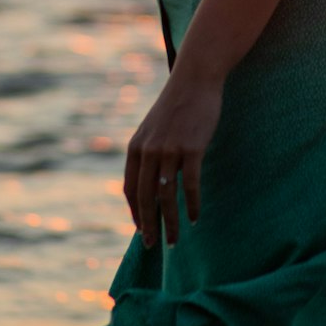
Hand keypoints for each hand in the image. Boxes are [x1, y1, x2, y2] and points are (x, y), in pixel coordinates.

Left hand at [124, 70, 223, 247]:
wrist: (195, 79)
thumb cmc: (177, 106)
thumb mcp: (154, 129)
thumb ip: (149, 153)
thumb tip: (151, 182)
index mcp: (136, 146)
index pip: (130, 189)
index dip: (135, 213)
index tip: (142, 231)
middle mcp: (149, 150)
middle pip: (146, 197)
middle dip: (150, 225)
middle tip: (155, 245)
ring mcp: (169, 149)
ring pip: (167, 195)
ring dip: (170, 222)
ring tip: (174, 240)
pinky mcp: (191, 147)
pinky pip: (190, 184)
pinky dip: (192, 204)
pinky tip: (194, 218)